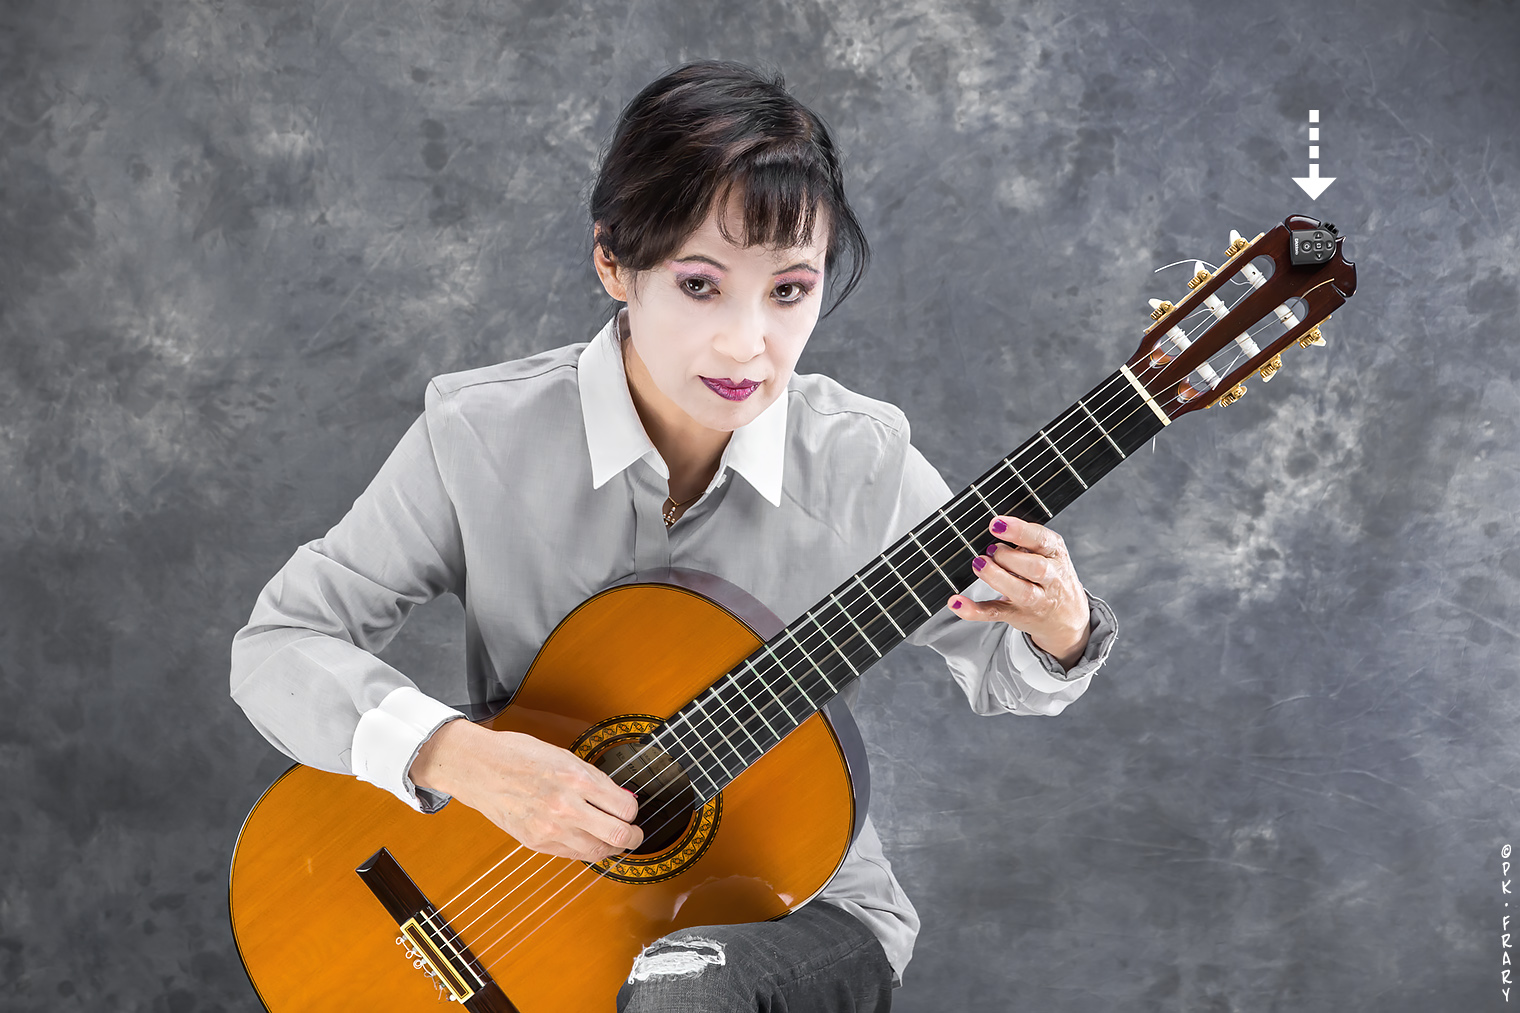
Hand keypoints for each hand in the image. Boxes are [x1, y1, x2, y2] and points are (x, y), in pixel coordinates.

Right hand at [409, 720, 642, 861]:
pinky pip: (573, 855)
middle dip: (634, 837)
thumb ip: (594, 780)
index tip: (630, 808)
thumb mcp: (564, 756)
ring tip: (613, 841)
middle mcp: (567, 807)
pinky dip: (586, 850)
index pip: (625, 807)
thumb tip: (620, 798)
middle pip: (618, 835)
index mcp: (577, 779)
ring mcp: (551, 828)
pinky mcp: (536, 842)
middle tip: (636, 834)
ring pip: (598, 852)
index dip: (633, 810)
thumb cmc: (520, 755)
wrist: (480, 769)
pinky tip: (587, 840)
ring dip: (612, 848)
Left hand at [948, 514, 1091, 669]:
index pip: (1043, 540)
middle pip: (1036, 567)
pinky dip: (973, 610)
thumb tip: (994, 527)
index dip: (1019, 531)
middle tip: (991, 549)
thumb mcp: (1048, 552)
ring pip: (1020, 591)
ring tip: (979, 564)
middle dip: (1008, 556)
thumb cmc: (1050, 576)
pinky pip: (995, 614)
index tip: (997, 524)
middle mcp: (1050, 579)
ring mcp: (1034, 600)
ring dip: (996, 576)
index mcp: (1056, 554)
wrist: (1066, 618)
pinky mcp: (1016, 615)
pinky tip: (956, 602)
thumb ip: (1026, 540)